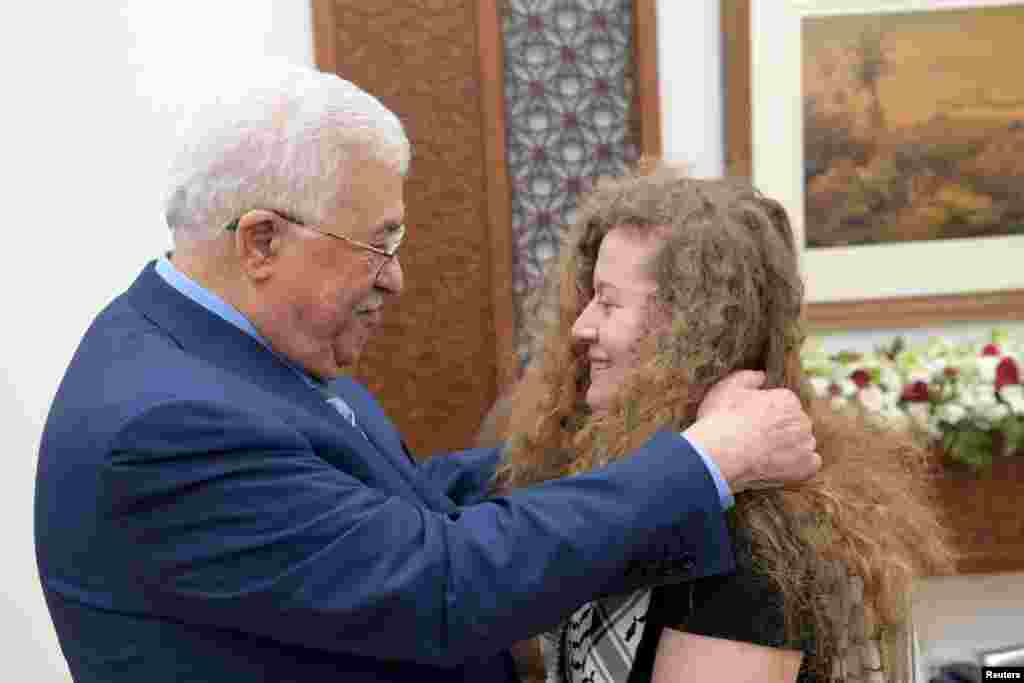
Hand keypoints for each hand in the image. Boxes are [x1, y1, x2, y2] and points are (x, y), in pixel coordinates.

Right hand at [684, 371, 819, 492]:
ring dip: (790, 447)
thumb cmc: (722, 418)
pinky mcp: (805, 466)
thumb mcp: (728, 387)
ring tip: (765, 453)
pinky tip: (780, 464)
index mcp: (787, 399)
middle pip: (795, 423)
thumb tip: (762, 376)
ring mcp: (805, 444)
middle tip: (757, 438)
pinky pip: (810, 463)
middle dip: (781, 429)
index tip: (753, 422)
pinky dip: (799, 464)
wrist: (720, 453)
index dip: (767, 413)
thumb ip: (749, 377)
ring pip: (803, 442)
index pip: (785, 404)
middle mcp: (802, 419)